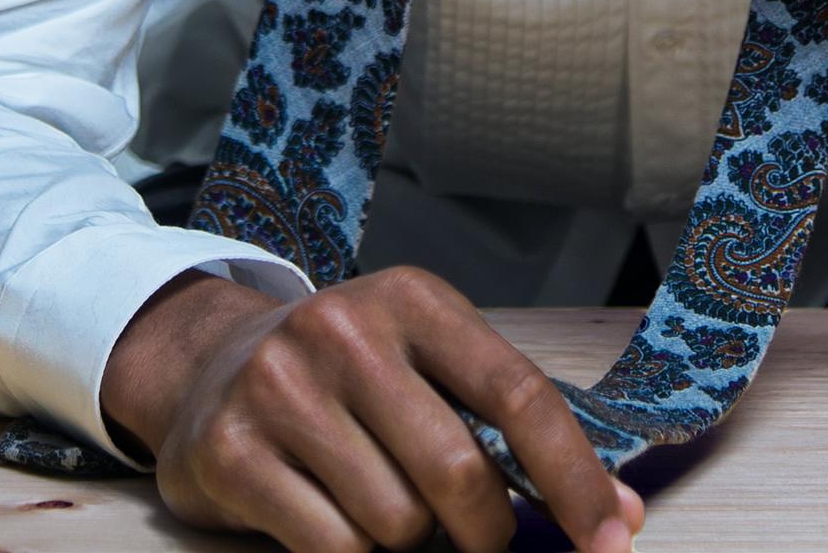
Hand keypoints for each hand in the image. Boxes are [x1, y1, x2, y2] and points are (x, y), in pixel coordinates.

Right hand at [102, 266, 643, 552]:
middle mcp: (346, 330)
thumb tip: (617, 517)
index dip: (575, 479)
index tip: (613, 540)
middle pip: (459, 475)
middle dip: (486, 533)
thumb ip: (512, 429)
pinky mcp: (231, 450)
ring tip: (382, 504)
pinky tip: (334, 519)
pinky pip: (332, 551)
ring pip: (396, 524)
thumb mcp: (429, 365)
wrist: (210, 368)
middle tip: (478, 539)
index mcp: (415, 299)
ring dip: (408, 542)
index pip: (519, 393)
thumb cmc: (350, 378)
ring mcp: (282, 387)